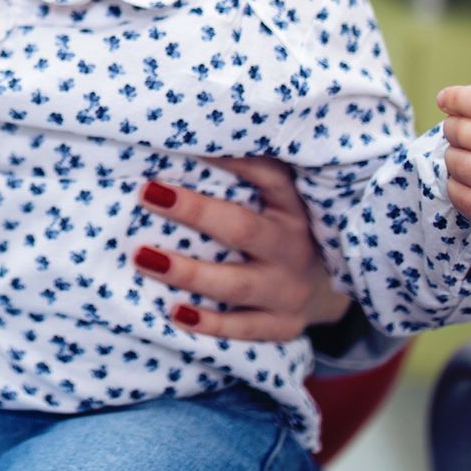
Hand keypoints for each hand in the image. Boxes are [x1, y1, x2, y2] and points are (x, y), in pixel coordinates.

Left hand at [135, 157, 351, 340]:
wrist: (328, 289)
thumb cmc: (281, 231)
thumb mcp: (278, 202)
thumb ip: (244, 178)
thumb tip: (177, 145)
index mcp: (293, 207)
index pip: (268, 176)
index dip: (232, 159)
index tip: (186, 142)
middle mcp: (293, 247)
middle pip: (242, 229)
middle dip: (195, 211)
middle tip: (147, 193)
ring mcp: (289, 290)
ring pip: (236, 285)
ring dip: (188, 272)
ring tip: (143, 257)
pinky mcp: (282, 325)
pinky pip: (242, 328)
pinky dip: (208, 323)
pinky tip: (174, 311)